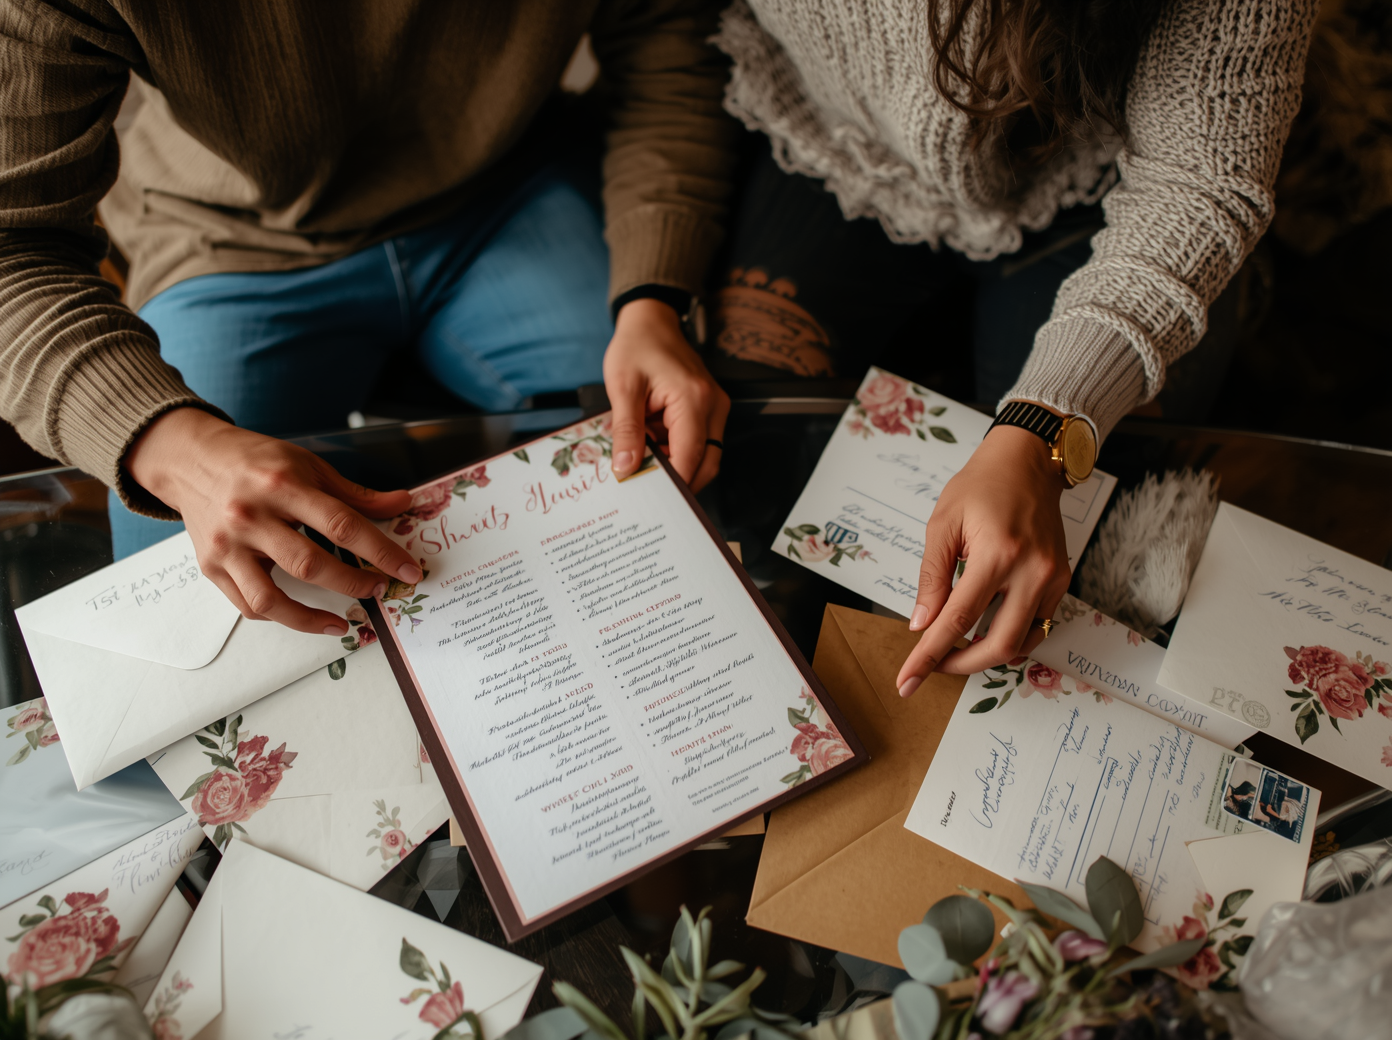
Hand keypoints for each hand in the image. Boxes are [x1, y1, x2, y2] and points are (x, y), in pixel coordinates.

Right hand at [124, 408, 420, 634]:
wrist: (191, 459)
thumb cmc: (255, 461)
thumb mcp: (308, 465)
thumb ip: (355, 493)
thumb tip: (403, 504)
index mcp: (282, 484)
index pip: (342, 524)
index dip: (381, 551)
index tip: (407, 569)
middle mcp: (251, 516)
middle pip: (310, 563)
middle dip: (353, 583)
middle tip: (378, 589)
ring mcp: (227, 545)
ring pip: (271, 599)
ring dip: (312, 618)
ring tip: (342, 621)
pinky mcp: (211, 566)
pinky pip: (249, 605)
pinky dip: (280, 616)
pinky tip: (302, 614)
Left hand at [604, 297, 728, 490]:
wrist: (651, 322)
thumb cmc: (637, 346)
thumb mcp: (623, 387)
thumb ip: (625, 430)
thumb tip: (626, 468)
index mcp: (694, 399)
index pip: (690, 456)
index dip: (672, 482)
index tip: (648, 496)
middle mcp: (713, 406)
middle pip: (707, 463)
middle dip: (679, 481)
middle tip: (647, 491)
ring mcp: (715, 408)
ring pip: (705, 456)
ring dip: (676, 465)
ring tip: (645, 462)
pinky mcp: (709, 410)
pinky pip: (699, 443)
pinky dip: (676, 452)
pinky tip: (652, 448)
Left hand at [895, 422, 1072, 696]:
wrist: (1029, 462)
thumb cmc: (980, 486)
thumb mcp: (942, 524)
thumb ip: (932, 577)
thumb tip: (921, 625)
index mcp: (997, 554)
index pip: (957, 620)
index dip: (929, 655)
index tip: (907, 681)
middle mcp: (1032, 571)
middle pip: (998, 645)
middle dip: (961, 665)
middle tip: (932, 666)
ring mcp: (1052, 578)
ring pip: (1022, 643)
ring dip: (986, 656)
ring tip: (955, 650)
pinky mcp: (1061, 580)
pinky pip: (1037, 626)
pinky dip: (1010, 637)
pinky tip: (985, 632)